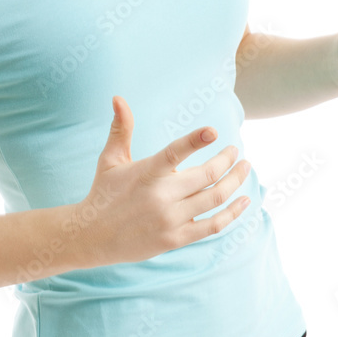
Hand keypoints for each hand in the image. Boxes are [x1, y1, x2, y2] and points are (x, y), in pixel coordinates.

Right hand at [72, 96, 251, 266]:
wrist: (92, 237)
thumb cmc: (103, 192)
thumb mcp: (110, 159)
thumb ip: (121, 128)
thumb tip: (118, 98)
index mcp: (146, 173)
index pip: (174, 153)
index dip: (195, 141)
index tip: (214, 131)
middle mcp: (160, 196)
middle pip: (206, 176)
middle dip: (226, 160)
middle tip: (235, 150)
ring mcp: (170, 219)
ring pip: (214, 199)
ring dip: (235, 182)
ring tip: (245, 168)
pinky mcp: (176, 239)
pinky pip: (212, 226)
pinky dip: (232, 213)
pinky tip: (245, 201)